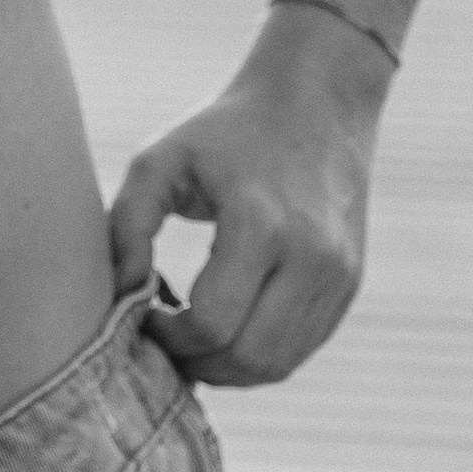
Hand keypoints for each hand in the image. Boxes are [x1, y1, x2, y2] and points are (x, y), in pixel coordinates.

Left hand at [107, 13, 390, 386]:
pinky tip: (227, 327)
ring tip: (190, 339)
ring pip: (278, 364)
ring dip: (226, 369)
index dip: (167, 337)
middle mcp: (310, 256)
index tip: (142, 317)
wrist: (316, 102)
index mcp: (259, 224)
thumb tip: (122, 296)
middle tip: (160, 341)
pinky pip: (301, 348)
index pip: (211, 322)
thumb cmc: (223, 133)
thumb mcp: (160, 161)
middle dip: (195, 364)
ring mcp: (338, 275)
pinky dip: (259, 355)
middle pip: (247, 357)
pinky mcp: (350, 284)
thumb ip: (127, 227)